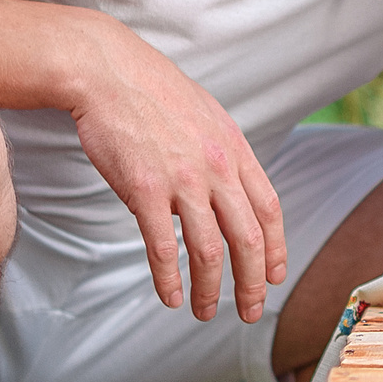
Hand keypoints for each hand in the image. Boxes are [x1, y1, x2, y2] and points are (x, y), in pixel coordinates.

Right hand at [71, 19, 287, 322]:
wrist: (107, 70)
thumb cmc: (151, 92)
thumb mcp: (207, 116)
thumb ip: (223, 153)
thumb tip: (228, 188)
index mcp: (235, 150)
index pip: (269, 209)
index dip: (275, 249)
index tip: (273, 277)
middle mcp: (217, 167)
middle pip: (247, 238)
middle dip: (251, 283)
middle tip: (247, 311)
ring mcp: (183, 178)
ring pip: (208, 250)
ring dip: (208, 289)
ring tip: (202, 311)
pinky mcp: (145, 188)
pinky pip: (162, 245)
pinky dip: (168, 277)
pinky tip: (169, 296)